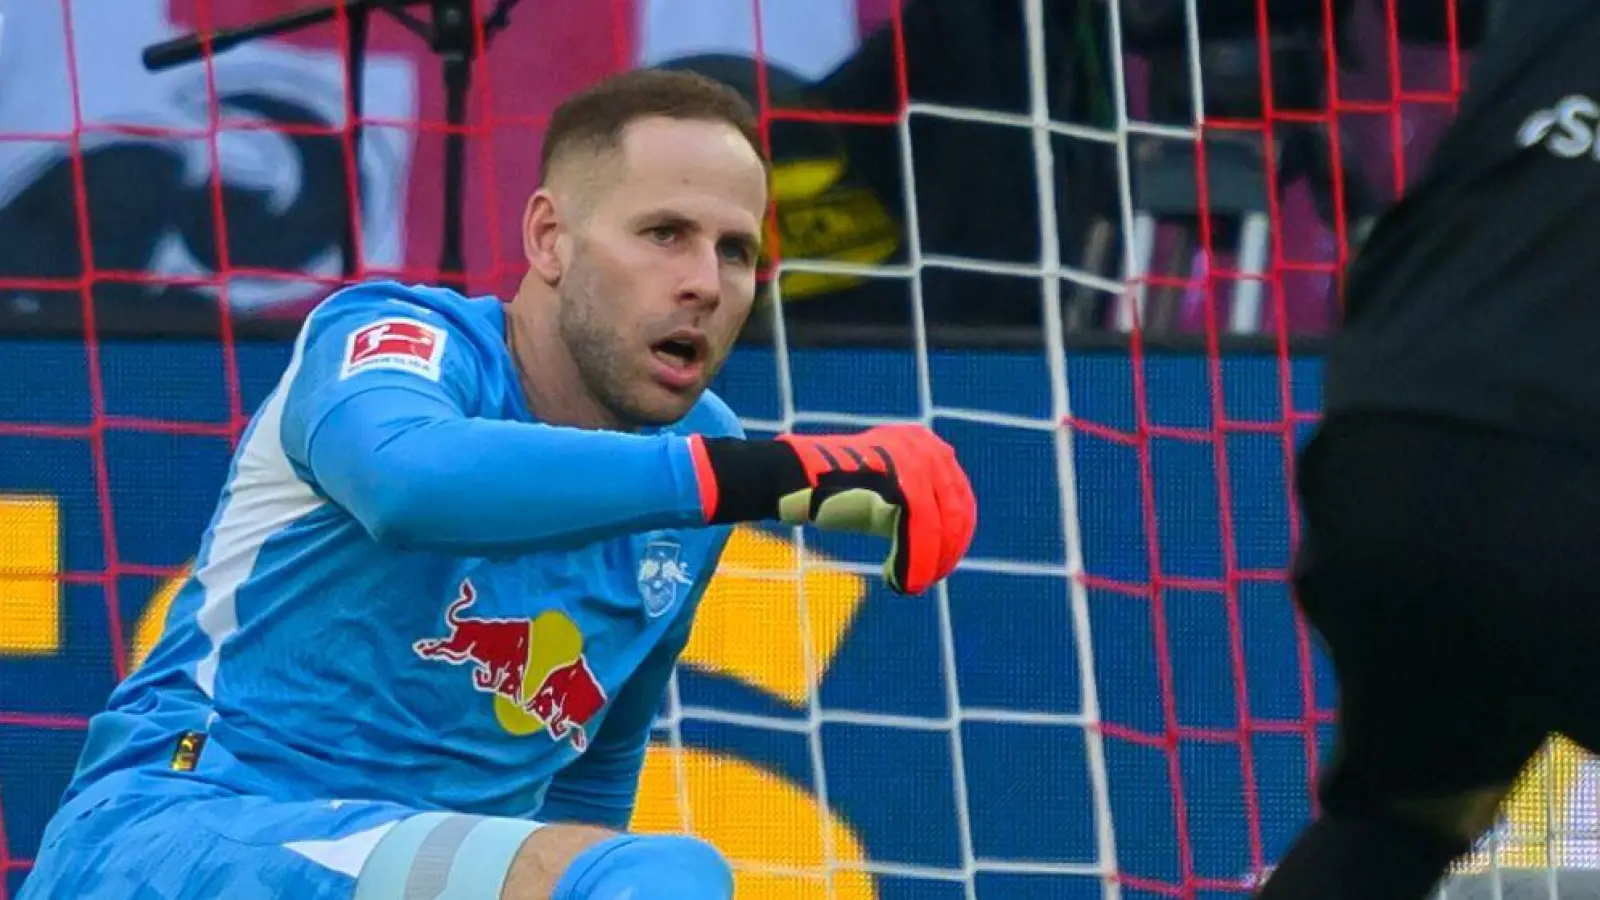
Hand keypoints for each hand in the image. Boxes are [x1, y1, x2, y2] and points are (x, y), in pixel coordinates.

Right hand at [693, 424, 976, 594]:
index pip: (959, 499)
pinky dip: (914, 560)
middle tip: (924, 581)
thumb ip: (914, 505)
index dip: (955, 539)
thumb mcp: (884, 492)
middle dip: (945, 553)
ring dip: (927, 562)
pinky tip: (898, 580)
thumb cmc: (835, 490)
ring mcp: (914, 460)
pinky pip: (920, 529)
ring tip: (910, 584)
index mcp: (926, 445)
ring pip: (938, 525)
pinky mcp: (899, 480)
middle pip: (956, 512)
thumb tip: (947, 542)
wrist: (795, 479)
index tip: (940, 567)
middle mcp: (926, 447)